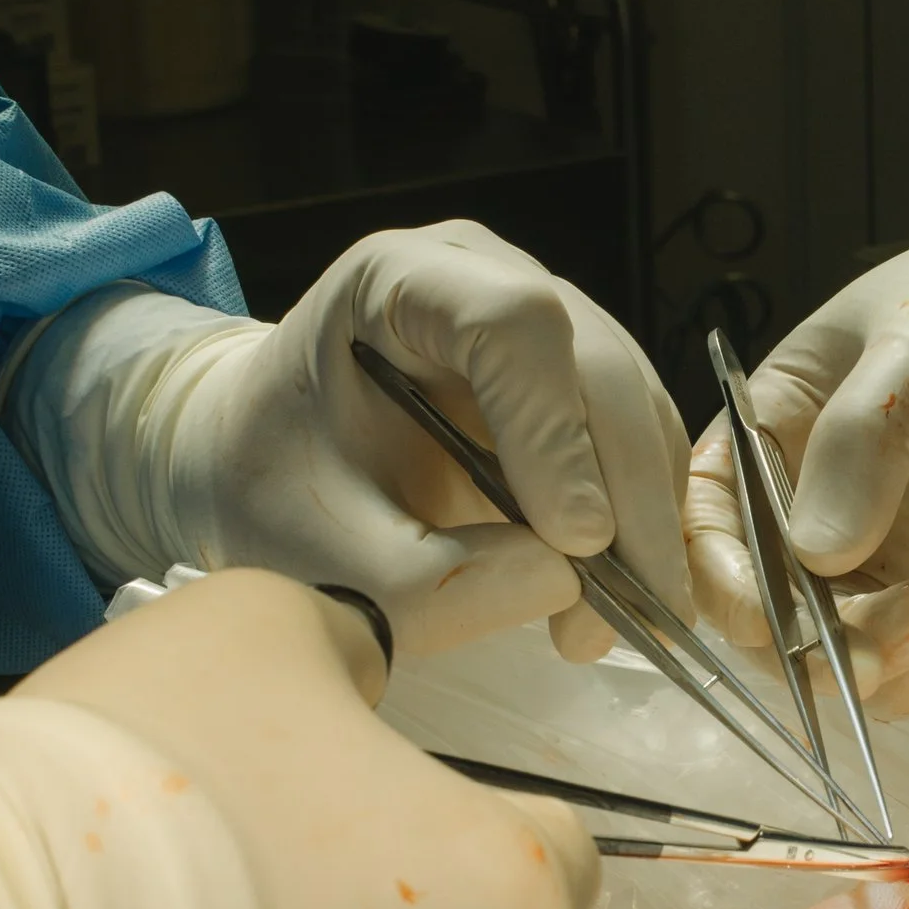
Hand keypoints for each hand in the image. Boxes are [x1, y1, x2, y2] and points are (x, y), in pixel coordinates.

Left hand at [13, 223, 689, 658]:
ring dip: (647, 522)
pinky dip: (644, 523)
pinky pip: (639, 444)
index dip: (555, 432)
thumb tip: (565, 581)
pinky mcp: (574, 382)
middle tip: (637, 615)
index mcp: (397, 282)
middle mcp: (487, 280)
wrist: (261, 470)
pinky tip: (618, 598)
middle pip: (598, 366)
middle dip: (629, 497)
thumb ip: (430, 579)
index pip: (510, 324)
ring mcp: (542, 325)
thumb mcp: (322, 561)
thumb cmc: (273, 494)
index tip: (576, 544)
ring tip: (605, 628)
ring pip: (636, 409)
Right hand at [685, 209, 908, 717]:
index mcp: (790, 419)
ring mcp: (896, 552)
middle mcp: (827, 496)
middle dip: (799, 639)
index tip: (757, 611)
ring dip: (866, 658)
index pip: (711, 509)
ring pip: (836, 649)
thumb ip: (864, 433)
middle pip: (766, 602)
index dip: (715, 569)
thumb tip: (811, 553)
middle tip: (866, 643)